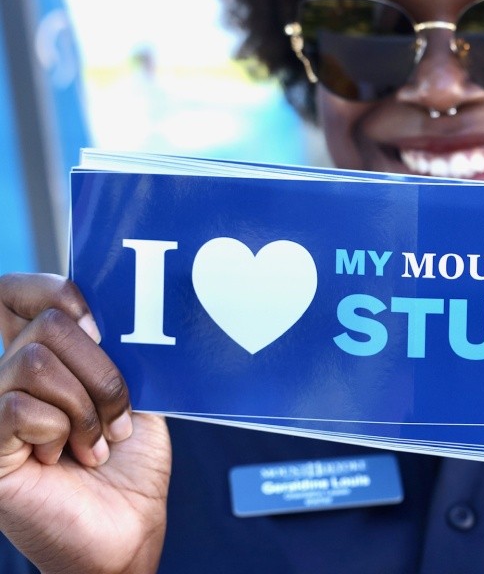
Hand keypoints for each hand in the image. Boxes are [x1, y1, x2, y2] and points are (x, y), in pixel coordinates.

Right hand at [0, 274, 169, 573]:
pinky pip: (19, 406)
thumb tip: (108, 306)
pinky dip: (61, 429)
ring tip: (94, 442)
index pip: (14, 292)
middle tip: (115, 414)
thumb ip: (114, 347)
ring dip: (86, 404)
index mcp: (40, 360)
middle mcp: (7, 381)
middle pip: (46, 322)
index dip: (54, 290)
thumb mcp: (133, 391)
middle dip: (100, 368)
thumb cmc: (129, 466)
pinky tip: (67, 457)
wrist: (128, 529)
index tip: (98, 324)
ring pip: (34, 359)